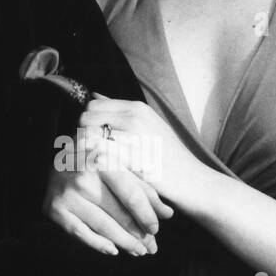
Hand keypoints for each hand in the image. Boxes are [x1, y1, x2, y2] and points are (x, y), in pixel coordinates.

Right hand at [44, 151, 171, 256]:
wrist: (51, 161)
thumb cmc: (93, 161)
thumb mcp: (119, 164)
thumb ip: (143, 186)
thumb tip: (167, 213)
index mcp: (102, 159)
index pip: (131, 195)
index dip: (146, 215)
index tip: (155, 229)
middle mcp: (82, 177)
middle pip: (118, 214)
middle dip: (138, 234)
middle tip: (151, 247)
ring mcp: (67, 194)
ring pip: (103, 226)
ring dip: (124, 243)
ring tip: (138, 251)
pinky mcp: (54, 209)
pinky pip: (81, 233)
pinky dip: (98, 244)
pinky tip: (113, 250)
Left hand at [77, 96, 206, 206]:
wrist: (193, 181)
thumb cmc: (168, 155)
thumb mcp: (148, 124)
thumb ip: (120, 111)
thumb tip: (95, 95)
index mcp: (137, 108)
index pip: (92, 106)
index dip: (87, 122)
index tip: (92, 137)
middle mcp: (134, 117)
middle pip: (86, 118)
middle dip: (83, 133)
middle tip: (91, 151)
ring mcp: (134, 137)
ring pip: (89, 135)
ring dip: (86, 149)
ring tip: (95, 162)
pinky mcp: (133, 158)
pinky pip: (99, 155)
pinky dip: (94, 162)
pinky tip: (102, 171)